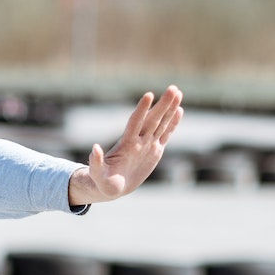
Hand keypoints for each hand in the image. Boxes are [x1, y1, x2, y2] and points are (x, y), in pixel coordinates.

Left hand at [68, 86, 183, 206]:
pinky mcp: (155, 151)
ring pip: (161, 123)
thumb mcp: (97, 174)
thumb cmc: (102, 181)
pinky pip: (165, 134)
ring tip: (178, 92)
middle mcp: (138, 141)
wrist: (113, 186)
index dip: (142, 110)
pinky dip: (172, 123)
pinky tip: (180, 110)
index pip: (135, 123)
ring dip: (170, 108)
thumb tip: (94, 148)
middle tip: (173, 88)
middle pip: (153, 119)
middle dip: (163, 105)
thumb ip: (96, 162)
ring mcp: (147, 144)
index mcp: (126, 144)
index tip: (149, 95)